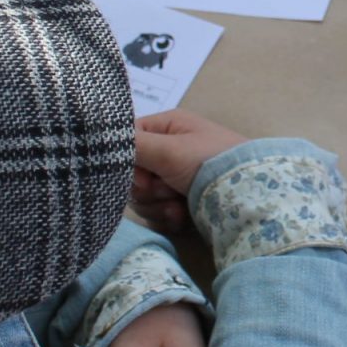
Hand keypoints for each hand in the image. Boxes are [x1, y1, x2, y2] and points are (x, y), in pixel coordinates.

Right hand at [130, 109, 249, 234]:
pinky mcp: (183, 202)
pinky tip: (183, 218)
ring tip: (179, 206)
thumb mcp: (170, 150)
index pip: (127, 142)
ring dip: (157, 205)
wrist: (249, 197)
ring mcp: (176, 178)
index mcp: (167, 128)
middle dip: (147, 189)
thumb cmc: (211, 164)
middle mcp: (169, 150)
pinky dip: (168, 217)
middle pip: (132, 175)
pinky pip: (157, 212)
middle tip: (167, 190)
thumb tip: (97, 135)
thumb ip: (133, 145)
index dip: (127, 163)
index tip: (142, 176)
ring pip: (142, 197)